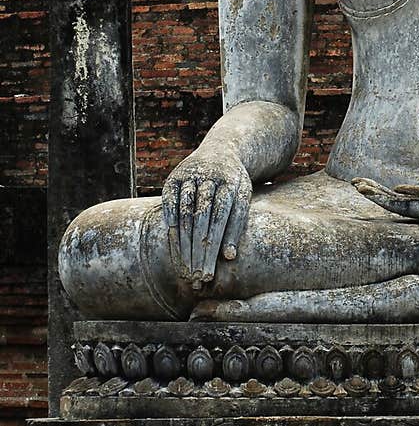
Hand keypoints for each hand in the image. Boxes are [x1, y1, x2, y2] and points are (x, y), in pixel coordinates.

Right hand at [161, 152, 251, 286]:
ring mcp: (188, 176)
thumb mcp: (243, 197)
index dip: (213, 246)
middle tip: (195, 276)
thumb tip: (229, 257)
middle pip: (200, 219)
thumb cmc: (234, 183)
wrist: (221, 150)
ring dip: (182, 243)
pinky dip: (170, 224)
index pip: (219, 218)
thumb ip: (237, 224)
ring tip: (184, 267)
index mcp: (229, 182)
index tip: (209, 272)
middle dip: (197, 250)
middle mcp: (207, 177)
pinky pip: (168, 204)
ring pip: (183, 213)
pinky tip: (173, 245)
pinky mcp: (172, 178)